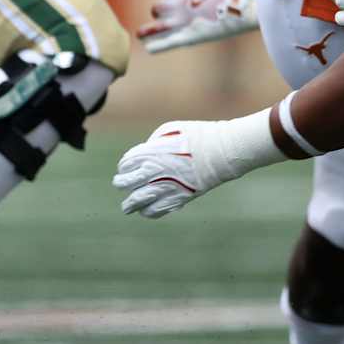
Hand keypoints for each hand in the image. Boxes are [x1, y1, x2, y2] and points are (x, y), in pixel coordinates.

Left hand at [114, 109, 285, 217]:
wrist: (223, 151)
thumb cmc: (197, 136)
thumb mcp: (170, 131)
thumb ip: (153, 143)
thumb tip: (143, 155)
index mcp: (151, 153)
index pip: (126, 164)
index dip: (124, 167)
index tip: (125, 168)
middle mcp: (155, 171)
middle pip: (127, 183)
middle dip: (121, 184)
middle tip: (120, 184)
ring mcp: (167, 186)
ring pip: (139, 202)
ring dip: (131, 205)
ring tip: (128, 207)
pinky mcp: (180, 198)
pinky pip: (158, 211)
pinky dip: (149, 212)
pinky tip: (146, 211)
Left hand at [136, 0, 257, 52]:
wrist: (248, 2)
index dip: (172, 2)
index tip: (179, 7)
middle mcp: (178, 4)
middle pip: (158, 9)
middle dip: (160, 15)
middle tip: (164, 21)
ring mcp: (182, 21)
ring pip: (157, 26)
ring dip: (147, 31)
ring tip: (139, 35)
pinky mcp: (190, 36)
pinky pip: (169, 42)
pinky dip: (158, 46)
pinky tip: (148, 49)